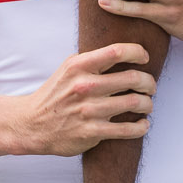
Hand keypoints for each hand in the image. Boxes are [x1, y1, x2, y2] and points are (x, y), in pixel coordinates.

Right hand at [13, 43, 154, 155]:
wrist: (32, 124)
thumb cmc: (55, 94)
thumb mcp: (68, 68)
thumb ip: (92, 59)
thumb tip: (123, 51)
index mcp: (79, 66)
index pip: (117, 51)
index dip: (137, 52)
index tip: (145, 58)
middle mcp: (85, 86)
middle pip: (133, 78)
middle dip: (149, 82)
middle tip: (151, 86)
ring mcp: (89, 110)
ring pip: (134, 103)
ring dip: (147, 104)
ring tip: (147, 104)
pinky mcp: (92, 131)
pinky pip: (127, 129)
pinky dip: (141, 127)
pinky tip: (142, 124)